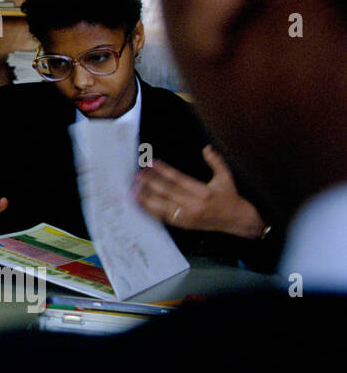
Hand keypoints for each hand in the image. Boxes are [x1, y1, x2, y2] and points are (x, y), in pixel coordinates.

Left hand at [133, 145, 265, 237]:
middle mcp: (194, 204)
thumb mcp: (226, 177)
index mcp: (203, 191)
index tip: (151, 163)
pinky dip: (152, 211)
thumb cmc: (230, 197)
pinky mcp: (184, 224)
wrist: (238, 221)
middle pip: (167, 192)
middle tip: (136, 174)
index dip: (163, 170)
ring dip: (146, 198)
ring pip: (162, 206)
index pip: (178, 179)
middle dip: (150, 182)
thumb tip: (207, 148)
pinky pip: (164, 217)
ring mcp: (188, 216)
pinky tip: (141, 204)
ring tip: (133, 190)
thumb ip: (216, 162)